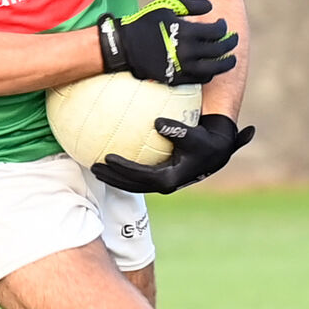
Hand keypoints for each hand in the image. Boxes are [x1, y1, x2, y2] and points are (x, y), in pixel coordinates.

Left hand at [91, 114, 254, 193]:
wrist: (216, 150)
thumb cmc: (205, 141)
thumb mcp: (195, 136)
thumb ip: (178, 131)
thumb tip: (157, 122)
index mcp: (170, 179)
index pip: (141, 176)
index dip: (124, 169)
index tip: (107, 158)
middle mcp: (164, 184)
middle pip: (132, 185)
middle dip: (111, 177)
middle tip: (92, 166)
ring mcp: (161, 182)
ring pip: (132, 183)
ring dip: (113, 177)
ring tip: (94, 166)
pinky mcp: (160, 176)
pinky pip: (137, 174)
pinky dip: (123, 169)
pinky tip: (109, 157)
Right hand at [97, 0, 237, 84]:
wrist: (124, 47)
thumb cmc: (144, 23)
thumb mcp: (165, 7)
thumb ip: (191, 5)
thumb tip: (211, 7)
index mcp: (187, 32)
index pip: (217, 31)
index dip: (223, 27)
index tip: (222, 24)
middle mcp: (188, 51)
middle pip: (220, 50)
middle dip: (230, 43)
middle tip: (233, 40)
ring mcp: (183, 67)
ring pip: (214, 68)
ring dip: (226, 63)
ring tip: (230, 59)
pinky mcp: (177, 78)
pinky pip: (201, 78)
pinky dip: (209, 72)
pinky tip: (210, 67)